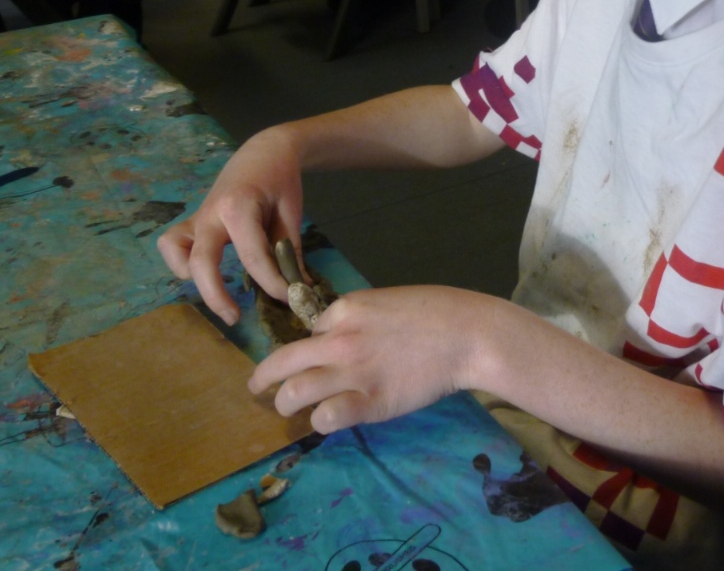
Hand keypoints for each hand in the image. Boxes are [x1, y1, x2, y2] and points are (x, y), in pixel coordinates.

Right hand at [157, 127, 305, 323]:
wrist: (264, 150)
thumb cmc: (280, 179)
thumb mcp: (291, 211)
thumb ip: (290, 250)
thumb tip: (298, 290)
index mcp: (238, 206)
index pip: (253, 256)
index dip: (272, 282)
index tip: (290, 297)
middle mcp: (210, 213)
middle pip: (201, 262)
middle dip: (215, 296)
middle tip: (235, 318)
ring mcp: (197, 217)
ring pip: (176, 251)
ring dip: (191, 276)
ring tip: (216, 289)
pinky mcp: (193, 222)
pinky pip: (173, 244)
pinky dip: (180, 262)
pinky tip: (204, 271)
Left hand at [249, 286, 491, 431]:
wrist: (466, 333)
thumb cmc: (437, 312)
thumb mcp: (387, 301)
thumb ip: (360, 320)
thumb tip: (341, 338)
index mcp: (345, 310)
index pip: (309, 333)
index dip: (311, 347)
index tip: (318, 357)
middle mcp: (339, 340)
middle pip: (282, 362)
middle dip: (263, 377)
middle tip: (257, 387)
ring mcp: (352, 373)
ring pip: (293, 393)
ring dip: (284, 404)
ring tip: (287, 410)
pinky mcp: (369, 402)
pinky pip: (327, 417)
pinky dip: (321, 421)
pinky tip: (327, 420)